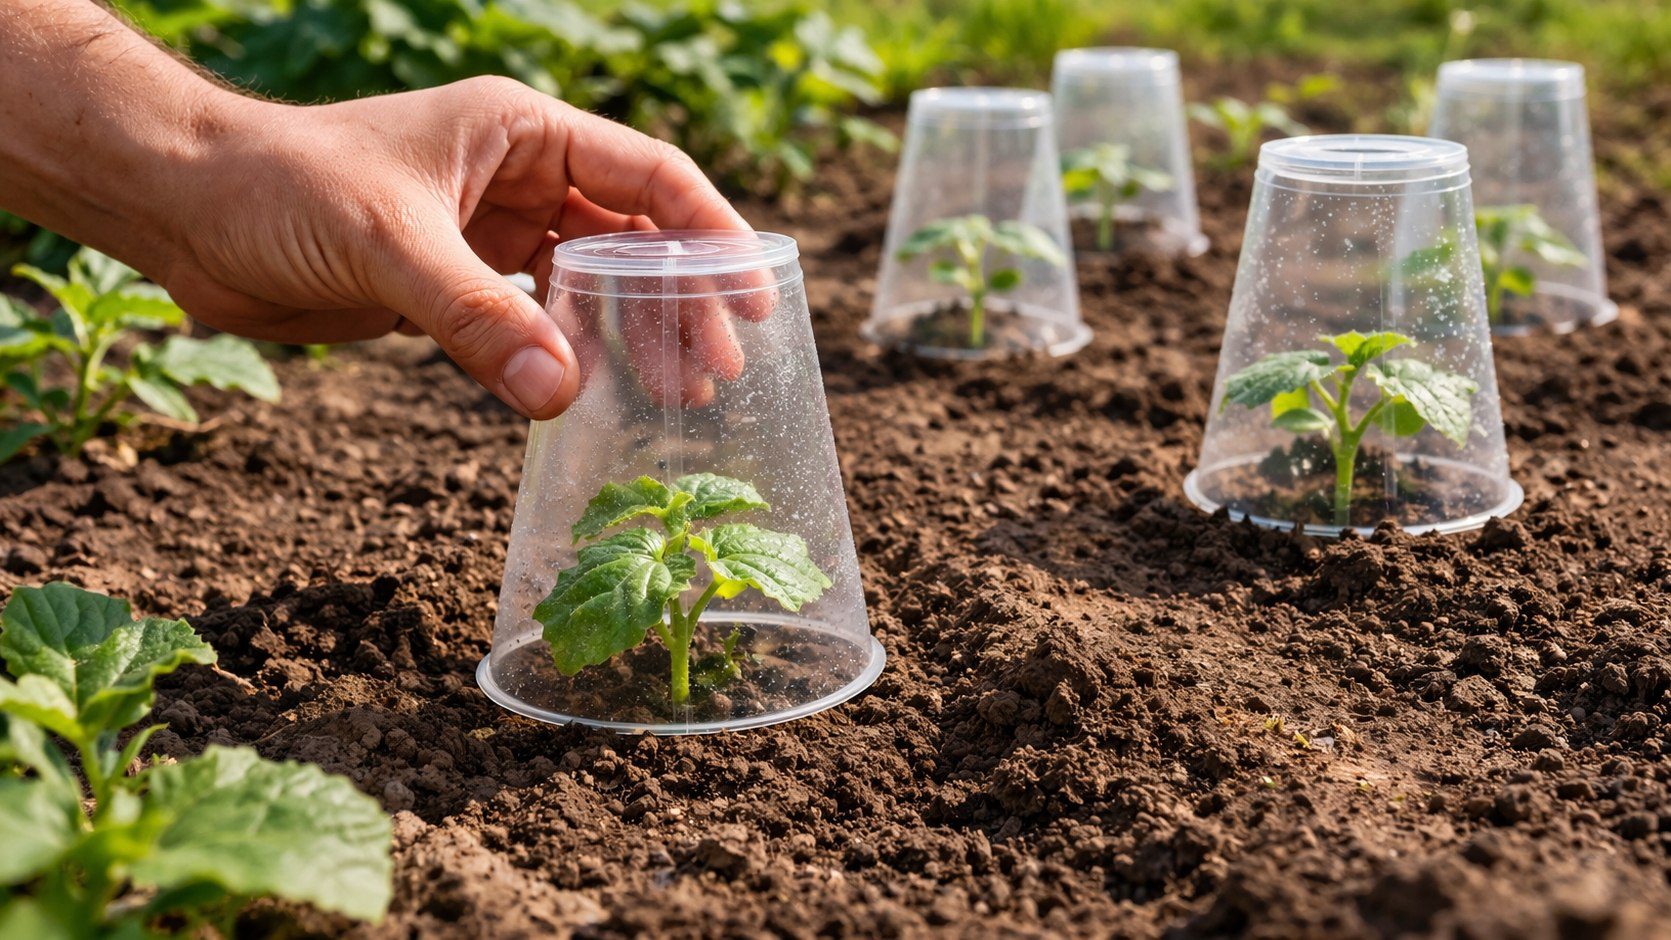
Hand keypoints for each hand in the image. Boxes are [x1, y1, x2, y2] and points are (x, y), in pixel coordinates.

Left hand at [160, 76, 753, 418]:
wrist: (183, 209)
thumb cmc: (278, 184)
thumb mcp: (388, 241)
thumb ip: (475, 316)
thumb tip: (563, 395)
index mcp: (521, 131)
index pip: (648, 177)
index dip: (710, 235)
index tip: (753, 299)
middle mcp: (516, 178)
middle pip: (632, 240)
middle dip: (677, 305)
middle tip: (711, 376)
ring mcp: (488, 234)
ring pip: (591, 288)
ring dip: (632, 340)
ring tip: (676, 399)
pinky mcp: (454, 287)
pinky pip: (536, 325)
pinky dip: (569, 360)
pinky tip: (596, 398)